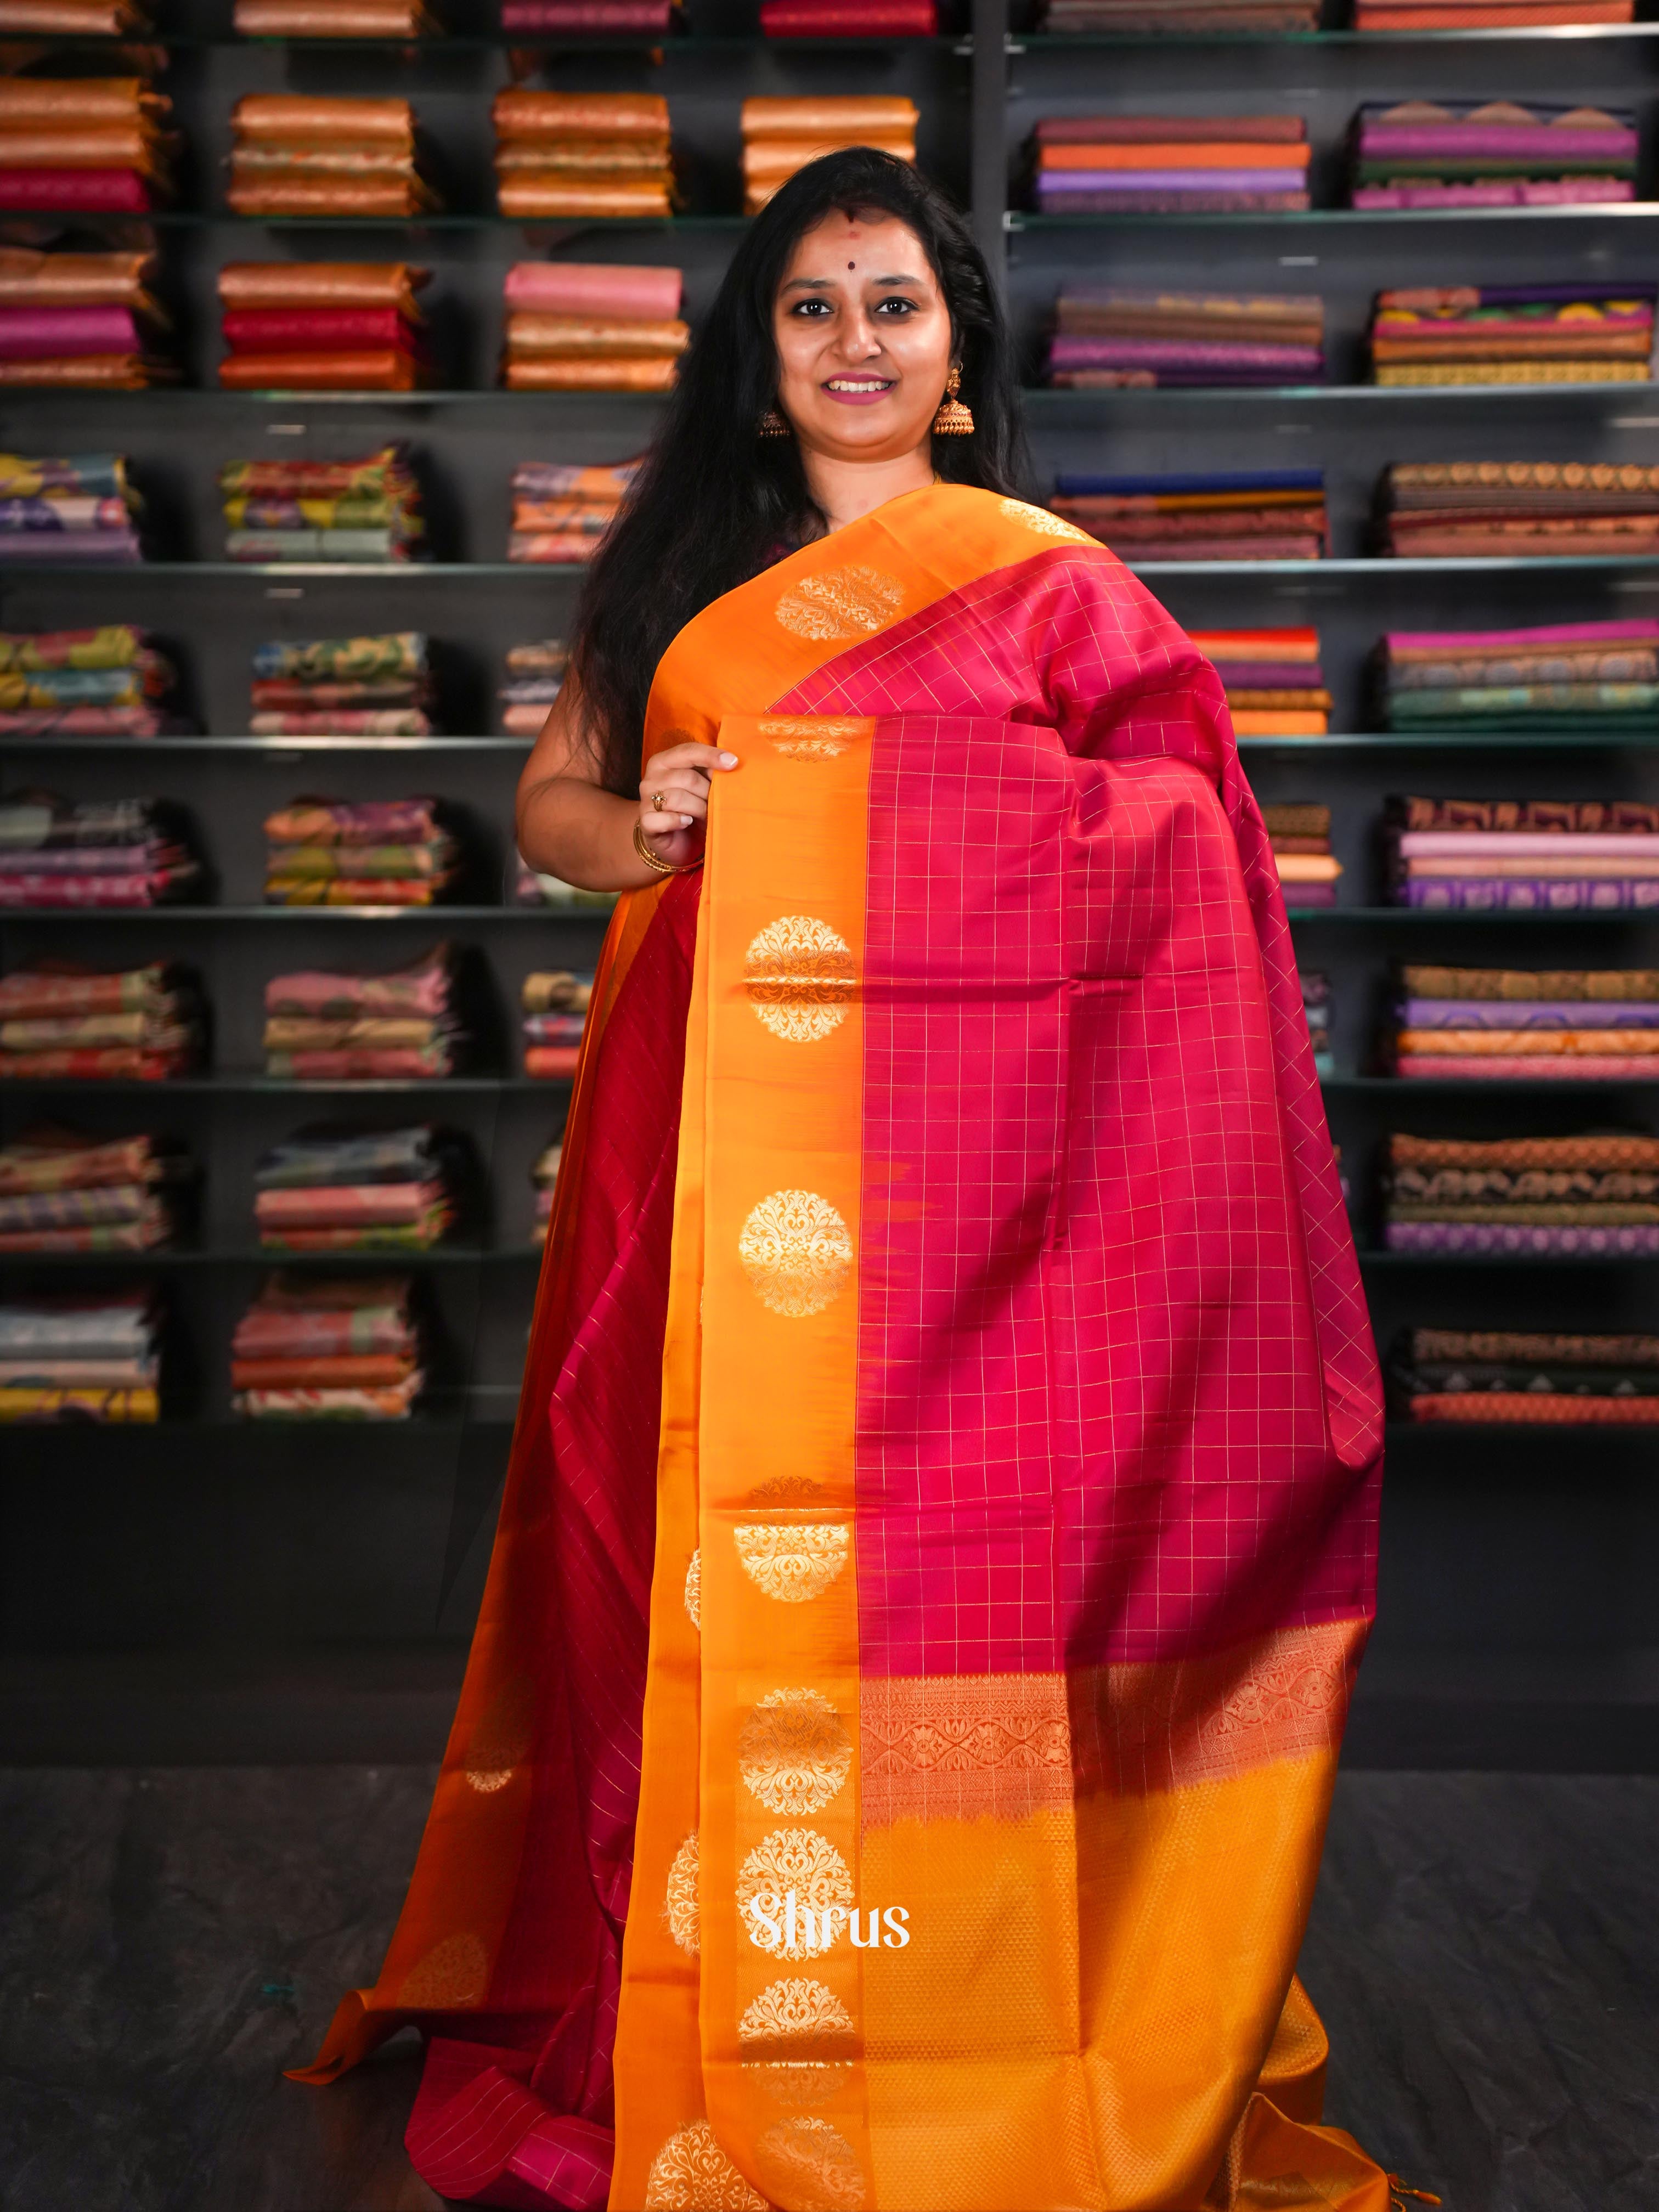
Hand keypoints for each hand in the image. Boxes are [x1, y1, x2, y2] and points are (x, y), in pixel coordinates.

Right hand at [638, 739, 737, 870]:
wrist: (674, 839)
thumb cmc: (692, 809)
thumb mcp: (702, 787)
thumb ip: (710, 774)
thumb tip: (732, 765)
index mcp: (665, 761)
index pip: (688, 751)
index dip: (711, 756)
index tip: (733, 762)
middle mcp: (652, 777)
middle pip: (687, 778)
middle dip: (708, 792)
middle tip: (717, 804)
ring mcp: (646, 799)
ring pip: (677, 799)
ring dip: (698, 809)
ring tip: (706, 816)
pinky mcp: (646, 822)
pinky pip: (663, 819)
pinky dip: (678, 822)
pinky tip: (687, 822)